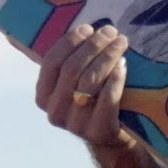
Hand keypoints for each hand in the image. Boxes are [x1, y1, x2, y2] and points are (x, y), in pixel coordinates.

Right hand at [30, 23, 130, 149]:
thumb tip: (76, 31)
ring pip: (89, 81)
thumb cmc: (92, 100)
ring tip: (121, 43)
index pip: (51, 62)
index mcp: (43, 95)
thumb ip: (71, 62)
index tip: (88, 29)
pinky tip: (123, 64)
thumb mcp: (74, 83)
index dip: (70, 42)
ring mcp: (75, 124)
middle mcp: (55, 111)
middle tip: (110, 32)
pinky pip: (107, 98)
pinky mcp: (98, 131)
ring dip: (107, 57)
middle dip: (93, 46)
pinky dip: (116, 78)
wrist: (110, 138)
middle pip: (72, 69)